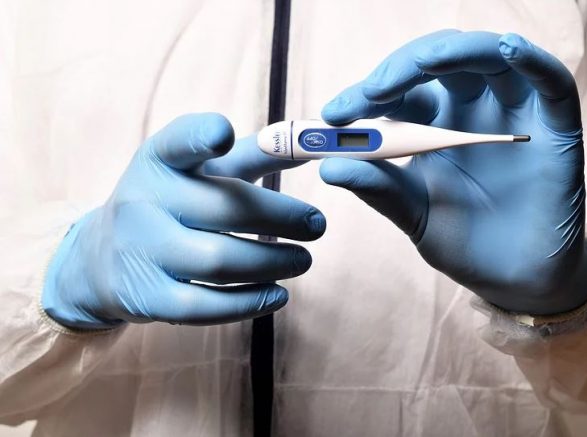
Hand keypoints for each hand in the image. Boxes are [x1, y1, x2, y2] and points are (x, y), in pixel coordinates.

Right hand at [42, 113, 324, 328]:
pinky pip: (205, 306)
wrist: (102, 259)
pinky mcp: (147, 298)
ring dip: (274, 262)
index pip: (177, 143)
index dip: (201, 136)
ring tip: (304, 260)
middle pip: (224, 209)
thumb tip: (312, 143)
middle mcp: (144, 201)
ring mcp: (141, 252)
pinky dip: (250, 302)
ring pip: (220, 262)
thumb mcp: (200, 171)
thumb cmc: (171, 203)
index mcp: (159, 161)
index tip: (224, 133)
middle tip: (318, 226)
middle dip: (282, 218)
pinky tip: (279, 293)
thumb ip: (253, 155)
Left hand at [320, 30, 586, 314]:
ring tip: (425, 62)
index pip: (398, 93)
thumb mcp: (414, 215)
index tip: (333, 117)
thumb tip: (329, 167)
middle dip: (402, 69)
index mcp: (432, 127)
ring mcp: (513, 114)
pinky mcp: (555, 127)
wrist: (515, 279)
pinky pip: (550, 83)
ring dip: (455, 51)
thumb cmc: (464, 242)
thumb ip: (379, 189)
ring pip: (488, 58)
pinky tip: (507, 49)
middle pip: (438, 64)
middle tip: (372, 92)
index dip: (365, 96)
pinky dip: (531, 60)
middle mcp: (470, 110)